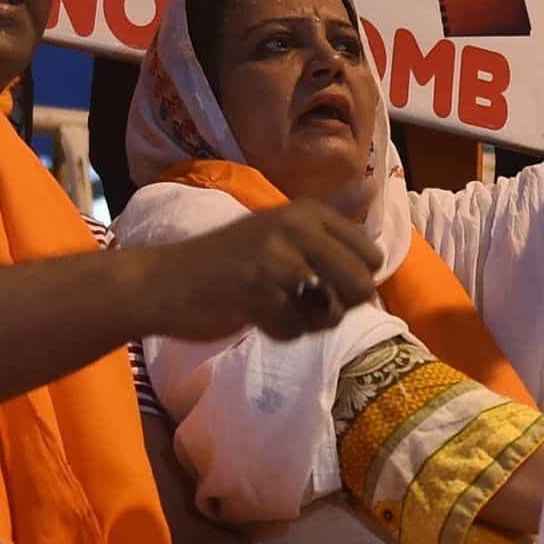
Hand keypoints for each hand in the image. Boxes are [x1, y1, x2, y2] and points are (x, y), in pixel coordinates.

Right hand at [150, 203, 383, 341]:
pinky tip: (255, 314)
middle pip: (362, 286)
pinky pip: (295, 330)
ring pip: (332, 312)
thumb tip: (376, 264)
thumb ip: (327, 247)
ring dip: (307, 322)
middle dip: (337, 306)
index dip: (354, 281)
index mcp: (309, 212)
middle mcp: (298, 228)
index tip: (323, 285)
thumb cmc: (229, 264)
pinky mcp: (259, 291)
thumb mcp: (282, 237)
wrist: (167, 281)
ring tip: (275, 306)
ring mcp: (278, 258)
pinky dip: (279, 332)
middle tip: (301, 304)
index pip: (371, 255)